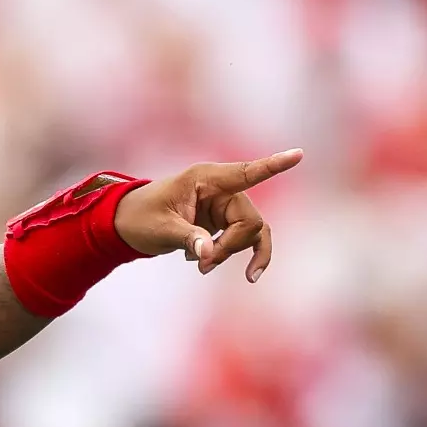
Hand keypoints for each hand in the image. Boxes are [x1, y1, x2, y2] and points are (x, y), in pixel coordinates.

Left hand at [114, 150, 302, 280]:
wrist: (127, 223)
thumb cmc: (141, 217)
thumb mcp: (161, 229)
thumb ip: (187, 239)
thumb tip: (209, 255)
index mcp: (205, 178)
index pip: (246, 172)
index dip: (274, 165)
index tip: (298, 154)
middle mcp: (221, 188)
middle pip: (249, 219)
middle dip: (232, 246)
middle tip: (203, 266)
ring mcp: (225, 205)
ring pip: (250, 232)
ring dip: (232, 253)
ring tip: (202, 269)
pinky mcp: (224, 221)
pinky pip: (245, 238)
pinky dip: (238, 255)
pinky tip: (232, 271)